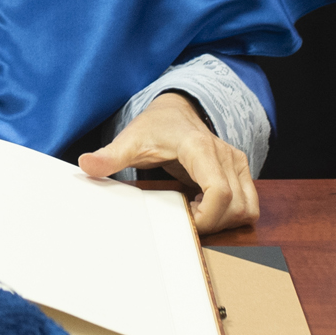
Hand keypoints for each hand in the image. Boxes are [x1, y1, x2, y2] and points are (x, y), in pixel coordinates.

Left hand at [79, 91, 257, 233]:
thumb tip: (86, 164)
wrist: (175, 111)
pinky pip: (249, 203)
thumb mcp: (130, 140)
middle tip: (185, 218)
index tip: (185, 219)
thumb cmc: (155, 125)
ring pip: (248, 208)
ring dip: (225, 220)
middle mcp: (226, 155)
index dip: (206, 217)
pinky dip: (232, 214)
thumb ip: (110, 155)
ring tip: (196, 212)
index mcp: (200, 148)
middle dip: (213, 223)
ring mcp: (236, 162)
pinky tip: (206, 207)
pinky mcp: (240, 170)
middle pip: (236, 206)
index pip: (220, 192)